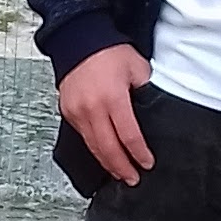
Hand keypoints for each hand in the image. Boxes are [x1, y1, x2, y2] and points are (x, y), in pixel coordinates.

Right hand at [58, 44, 153, 186]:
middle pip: (108, 148)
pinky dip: (95, 149)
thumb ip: (147, 92)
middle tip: (133, 179)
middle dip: (122, 167)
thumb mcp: (138, 68)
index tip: (147, 163)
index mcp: (112, 98)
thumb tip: (153, 112)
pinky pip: (83, 137)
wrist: (79, 41)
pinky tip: (104, 156)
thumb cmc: (109, 52)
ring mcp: (77, 112)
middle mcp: (92, 108)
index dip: (139, 154)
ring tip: (120, 173)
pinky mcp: (68, 112)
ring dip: (108, 163)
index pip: (129, 136)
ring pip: (93, 147)